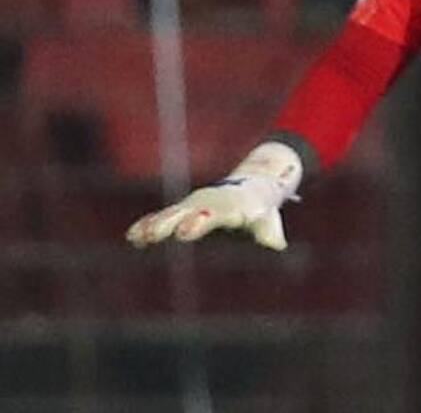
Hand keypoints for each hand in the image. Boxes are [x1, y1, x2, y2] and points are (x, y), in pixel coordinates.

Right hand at [126, 141, 302, 250]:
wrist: (252, 185)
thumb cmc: (262, 209)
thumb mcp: (269, 220)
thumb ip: (270, 233)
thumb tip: (276, 245)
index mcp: (231, 206)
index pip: (215, 214)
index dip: (201, 222)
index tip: (186, 232)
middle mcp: (209, 203)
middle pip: (187, 213)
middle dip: (171, 223)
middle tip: (155, 235)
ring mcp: (194, 205)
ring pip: (172, 215)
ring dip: (155, 225)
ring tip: (138, 238)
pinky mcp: (184, 210)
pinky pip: (164, 217)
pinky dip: (150, 224)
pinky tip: (133, 237)